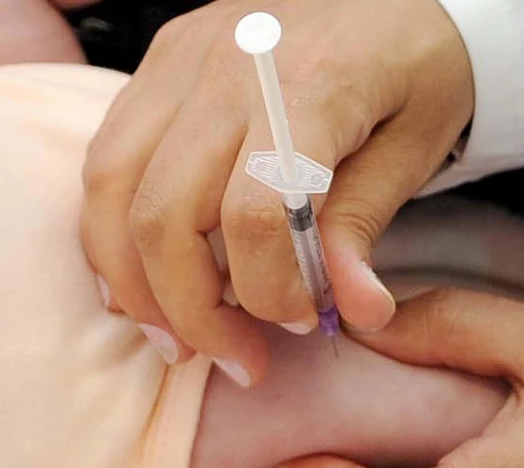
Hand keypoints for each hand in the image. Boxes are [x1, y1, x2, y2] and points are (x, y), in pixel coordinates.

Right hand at [80, 0, 472, 384]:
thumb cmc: (416, 67)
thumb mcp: (416, 147)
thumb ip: (365, 226)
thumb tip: (352, 311)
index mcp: (308, 82)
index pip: (256, 214)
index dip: (268, 291)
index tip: (298, 325)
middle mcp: (229, 64)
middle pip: (162, 211)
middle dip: (186, 308)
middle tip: (228, 355)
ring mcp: (181, 57)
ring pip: (111, 186)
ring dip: (129, 277)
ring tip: (169, 333)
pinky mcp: (159, 60)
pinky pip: (107, 155)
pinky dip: (112, 227)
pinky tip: (140, 274)